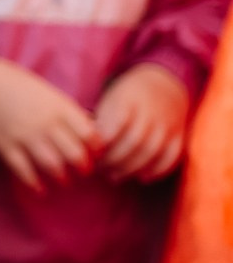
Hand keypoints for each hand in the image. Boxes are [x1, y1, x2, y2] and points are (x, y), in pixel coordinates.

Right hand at [0, 57, 99, 190]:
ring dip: (61, 176)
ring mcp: (24, 136)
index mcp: (59, 108)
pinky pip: (23, 170)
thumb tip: (87, 131)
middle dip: (83, 166)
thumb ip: (67, 112)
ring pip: (52, 164)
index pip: (89, 134)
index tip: (96, 153)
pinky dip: (33, 182)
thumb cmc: (18, 85)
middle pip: (74, 153)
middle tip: (83, 170)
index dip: (96, 148)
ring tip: (64, 179)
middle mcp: (45, 123)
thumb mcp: (48, 93)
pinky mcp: (5, 146)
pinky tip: (40, 189)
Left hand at [95, 64, 190, 181]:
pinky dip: (158, 170)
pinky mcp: (179, 134)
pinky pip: (172, 155)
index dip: (104, 142)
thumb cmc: (127, 97)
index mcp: (130, 99)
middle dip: (114, 159)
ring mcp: (168, 123)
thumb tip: (82, 146)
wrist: (164, 85)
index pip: (118, 123)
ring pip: (152, 150)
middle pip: (134, 141)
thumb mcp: (110, 99)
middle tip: (100, 169)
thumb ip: (100, 120)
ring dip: (131, 168)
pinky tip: (142, 178)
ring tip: (114, 177)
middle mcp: (152, 111)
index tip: (90, 153)